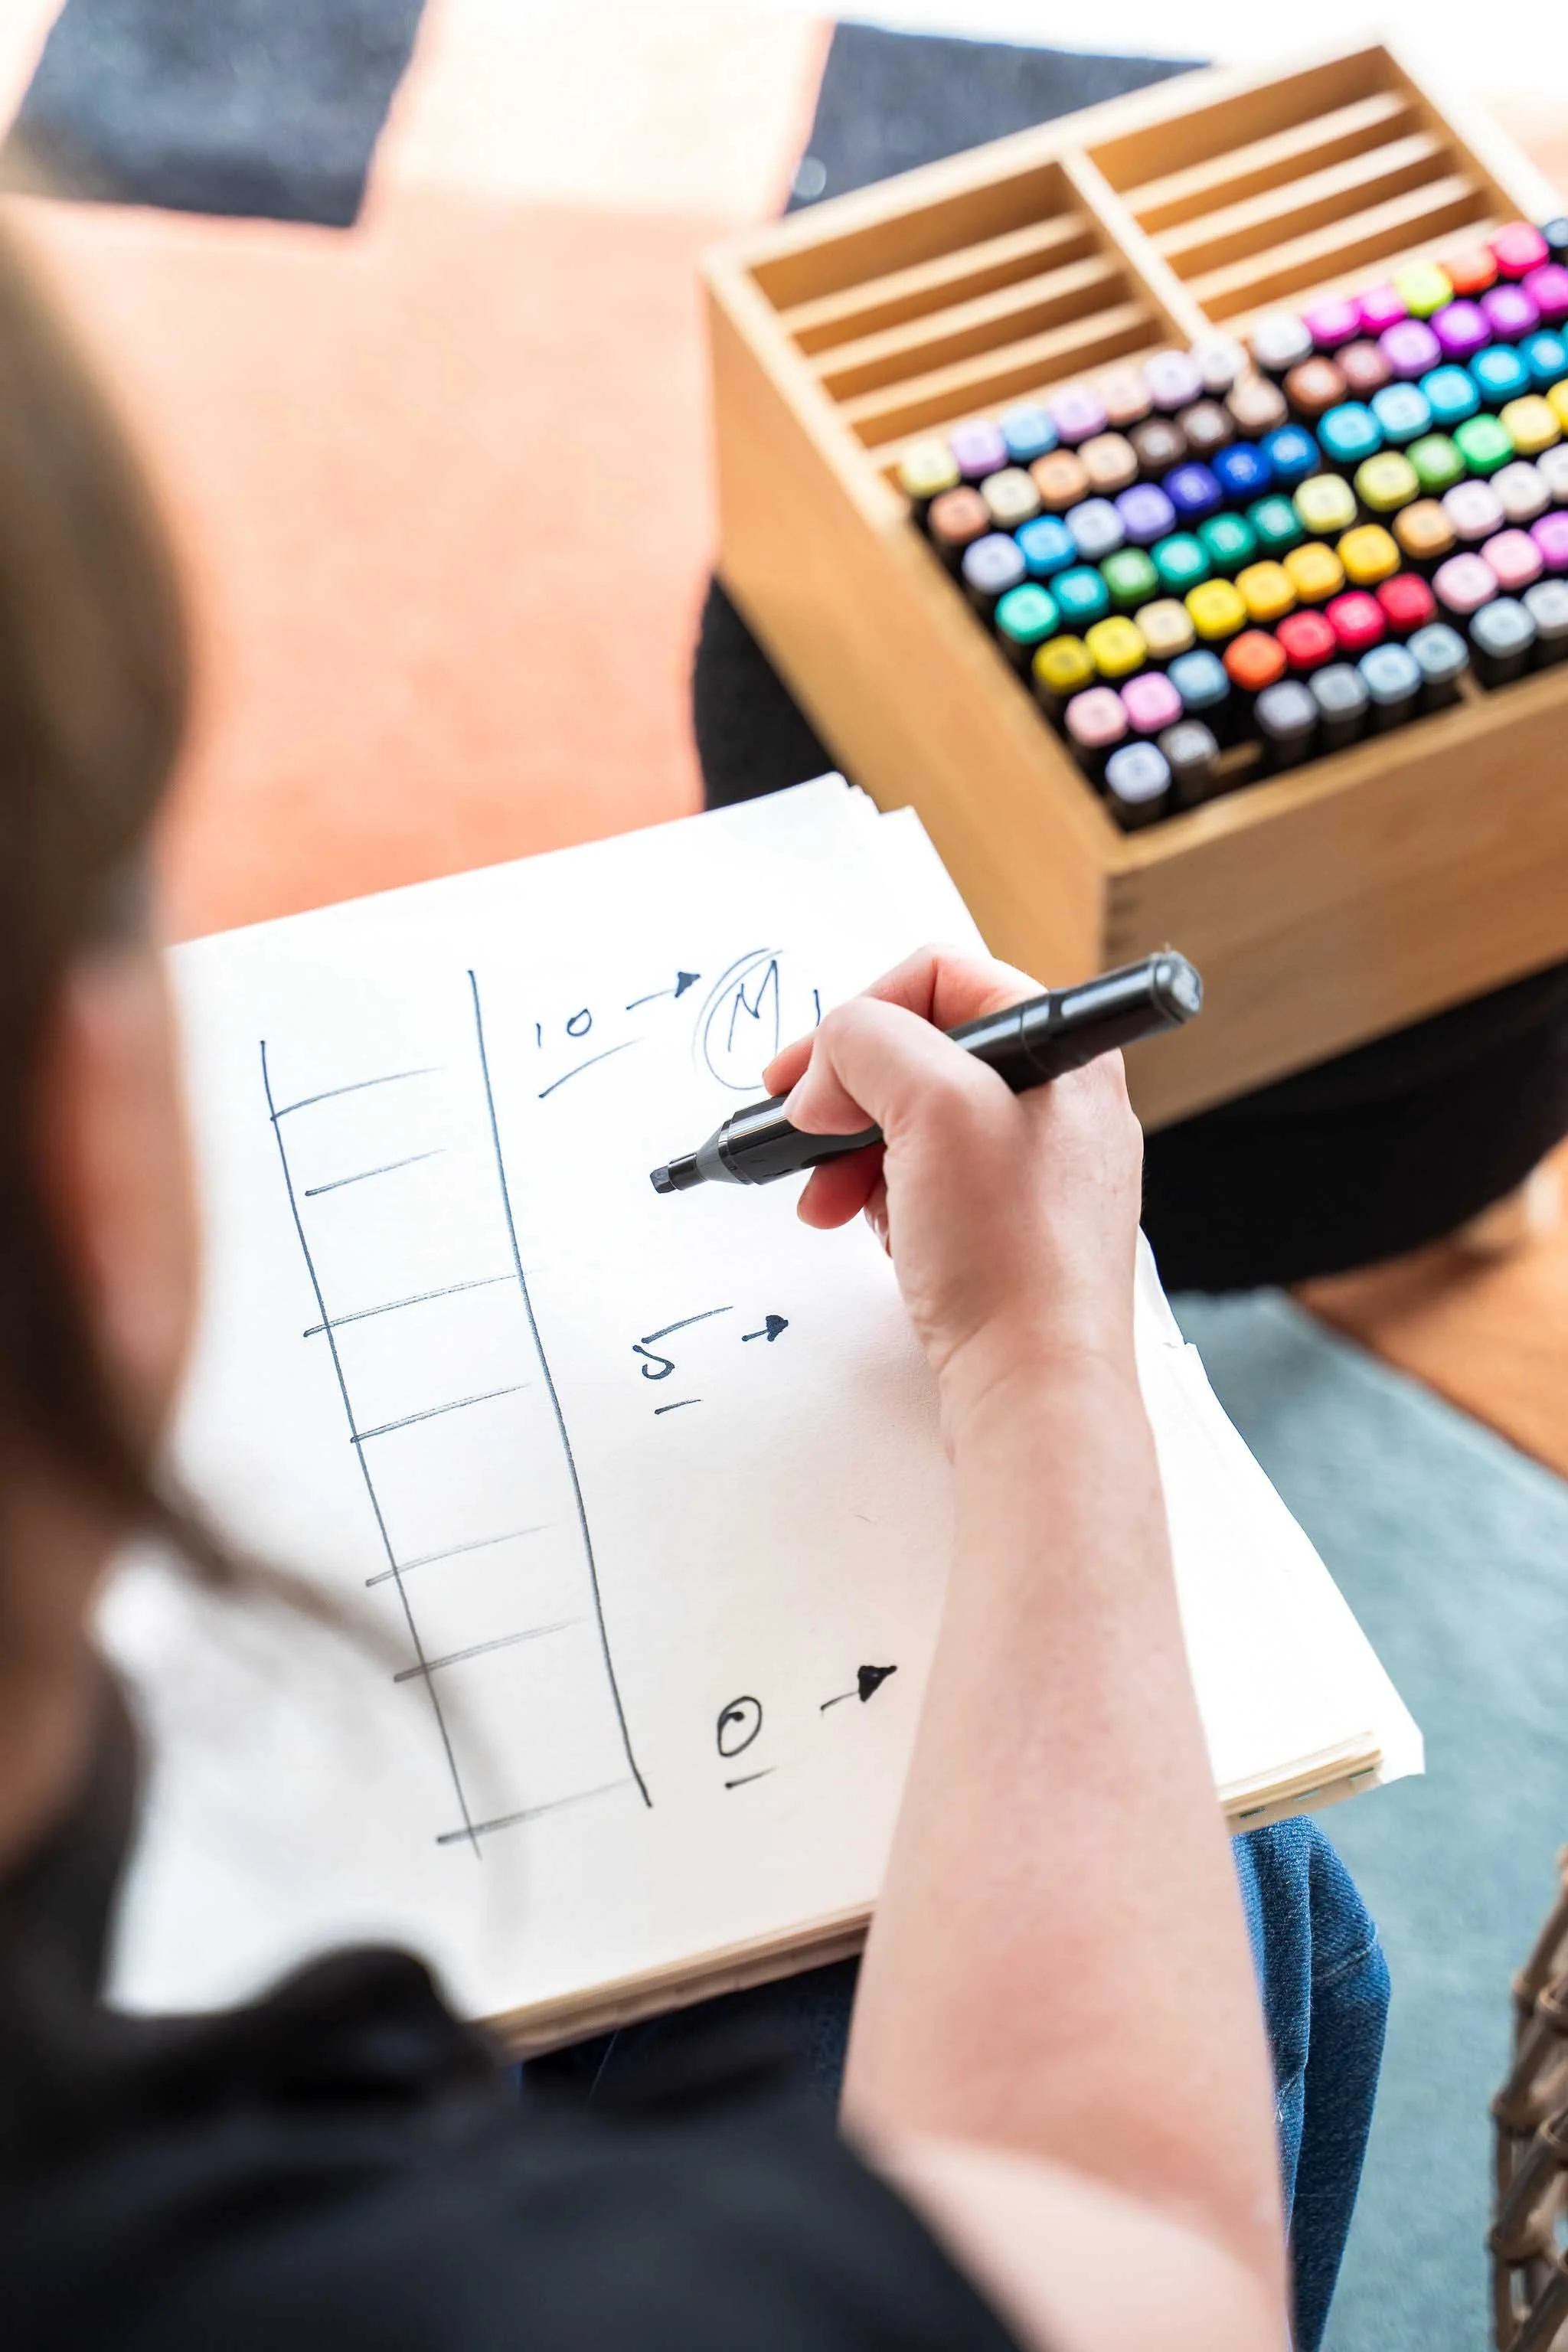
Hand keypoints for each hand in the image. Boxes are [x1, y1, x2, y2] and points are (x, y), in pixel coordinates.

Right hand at [763, 946, 1143, 1431]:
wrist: (1036, 1385)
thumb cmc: (1013, 1255)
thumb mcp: (934, 1104)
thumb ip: (869, 1041)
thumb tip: (832, 1057)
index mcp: (1062, 1049)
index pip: (943, 978)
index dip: (861, 1014)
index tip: (810, 1074)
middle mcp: (1057, 1102)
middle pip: (920, 1053)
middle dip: (848, 1093)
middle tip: (808, 1133)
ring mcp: (1035, 1169)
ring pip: (915, 1122)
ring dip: (852, 1151)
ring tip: (827, 1201)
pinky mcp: (1010, 1227)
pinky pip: (927, 1182)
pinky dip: (880, 1196)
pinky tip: (868, 1229)